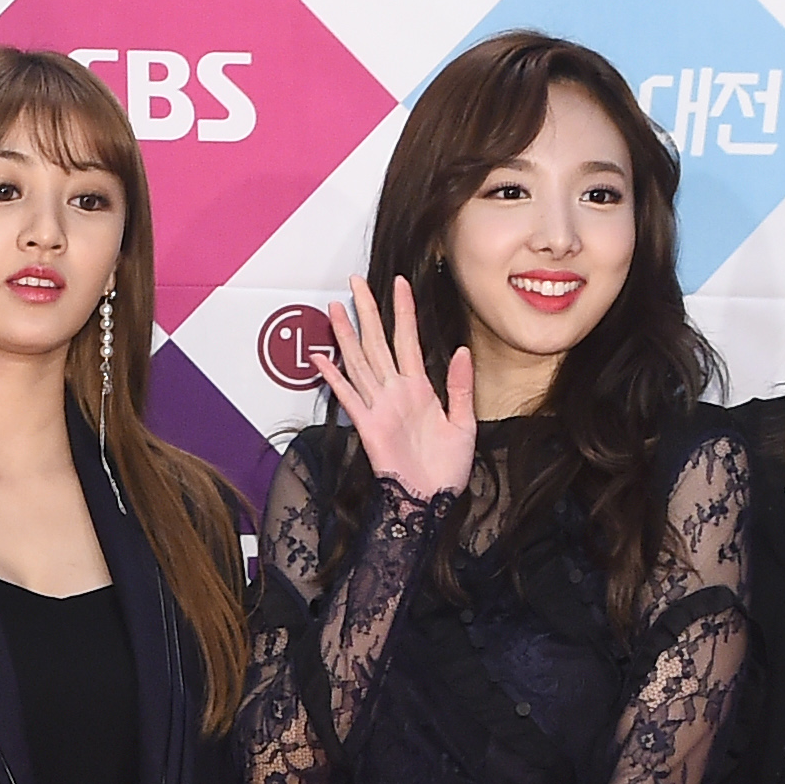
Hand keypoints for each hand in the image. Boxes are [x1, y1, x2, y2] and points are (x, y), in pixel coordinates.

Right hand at [323, 275, 478, 502]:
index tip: (400, 284)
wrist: (432, 501)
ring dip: (346, 335)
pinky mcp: (368, 426)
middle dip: (367, 311)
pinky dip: (334, 377)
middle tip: (356, 282)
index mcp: (420, 389)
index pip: (408, 339)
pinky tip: (321, 358)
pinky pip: (349, 397)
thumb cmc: (448, 468)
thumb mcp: (464, 423)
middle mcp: (396, 393)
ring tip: (335, 308)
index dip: (403, 311)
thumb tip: (461, 350)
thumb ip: (460, 386)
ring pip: (359, 362)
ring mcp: (379, 407)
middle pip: (377, 343)